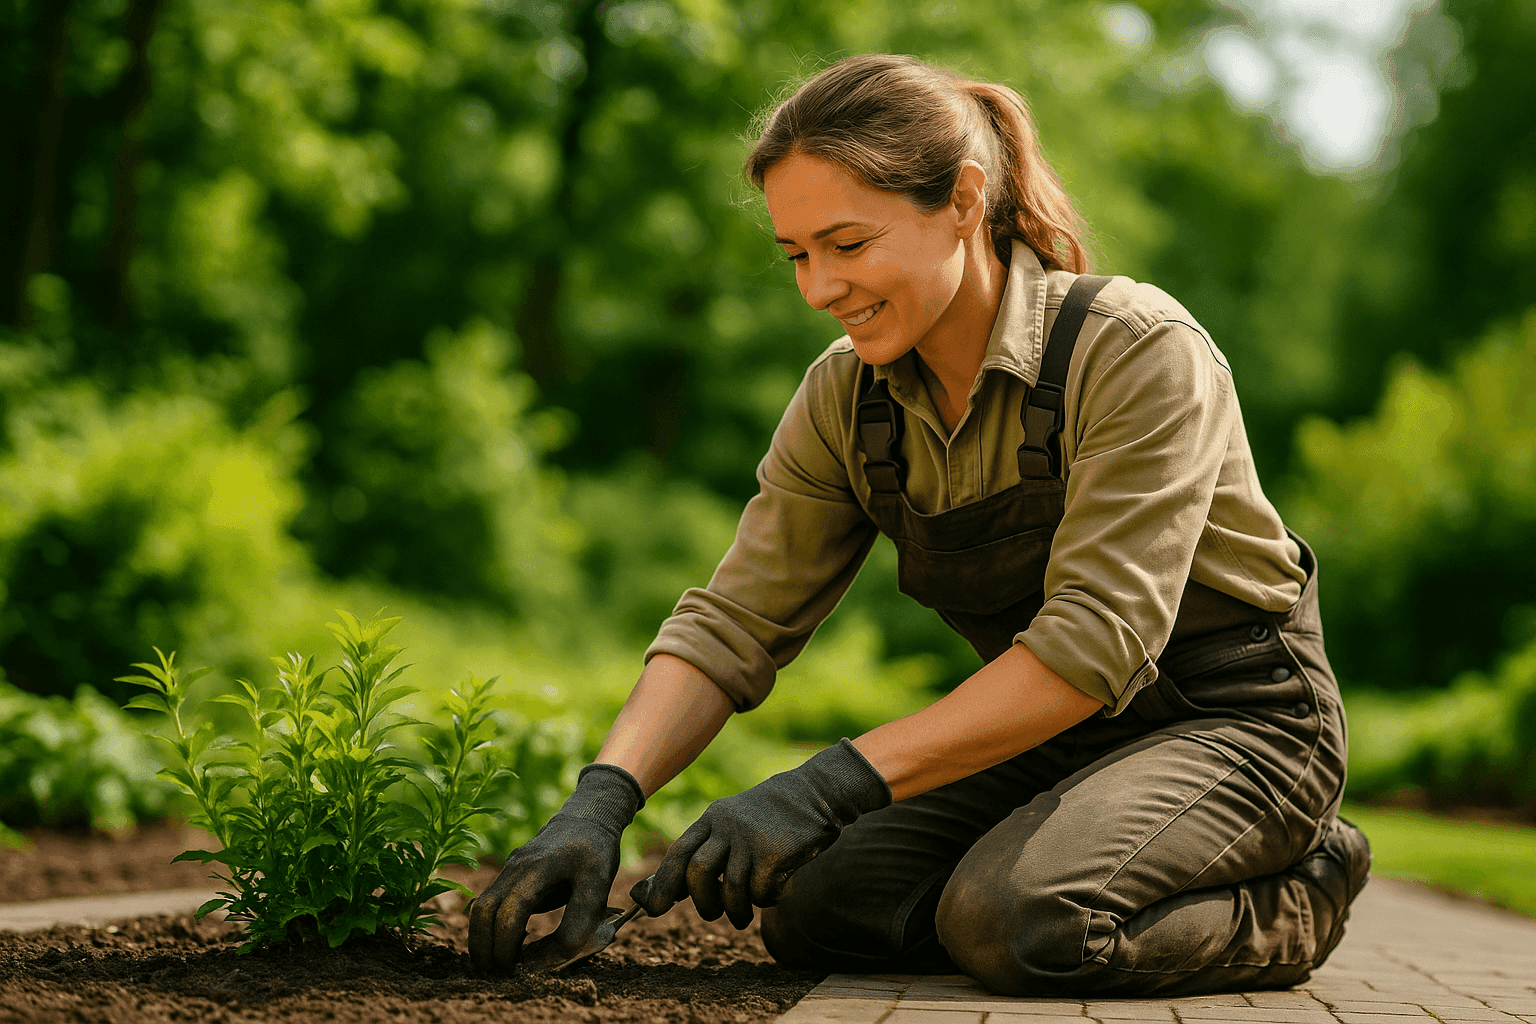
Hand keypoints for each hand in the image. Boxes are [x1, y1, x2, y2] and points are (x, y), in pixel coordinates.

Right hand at [468, 763, 643, 971]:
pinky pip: (489, 903)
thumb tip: (562, 954)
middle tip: (495, 976)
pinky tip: (505, 946)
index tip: (513, 970)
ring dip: (481, 939)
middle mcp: (516, 867)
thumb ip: (582, 915)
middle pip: (482, 911)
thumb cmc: (595, 850)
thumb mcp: (599, 880)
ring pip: (480, 907)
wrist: (586, 818)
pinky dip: (489, 927)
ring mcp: (508, 869)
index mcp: (538, 868)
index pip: (509, 912)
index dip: (505, 944)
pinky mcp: (509, 875)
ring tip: (495, 967)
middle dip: (483, 947)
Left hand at [629, 739, 889, 928]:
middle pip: (697, 872)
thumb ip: (701, 852)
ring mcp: (752, 838)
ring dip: (735, 911)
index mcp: (712, 819)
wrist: (817, 793)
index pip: (677, 854)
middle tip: (712, 914)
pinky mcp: (776, 852)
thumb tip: (659, 890)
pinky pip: (762, 891)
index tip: (653, 909)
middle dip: (702, 902)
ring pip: (730, 888)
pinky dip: (766, 900)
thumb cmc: (768, 818)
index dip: (662, 885)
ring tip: (743, 916)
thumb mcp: (731, 826)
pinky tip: (774, 893)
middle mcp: (728, 826)